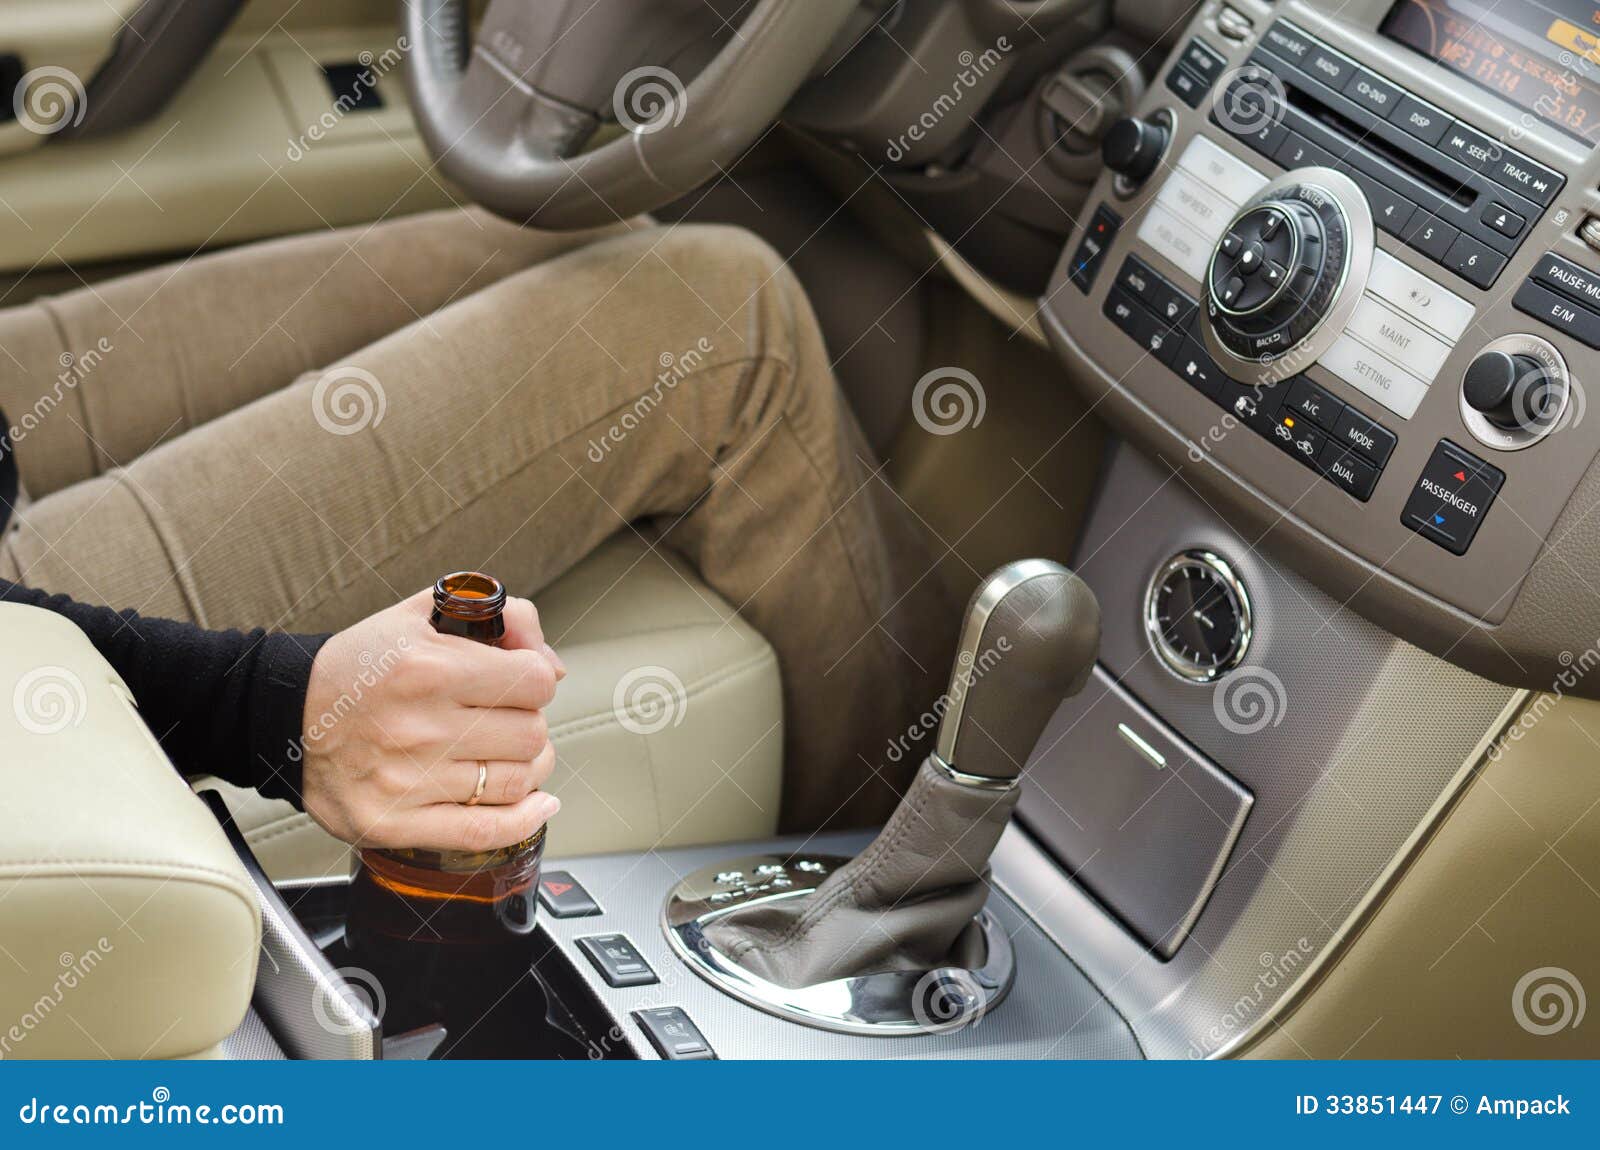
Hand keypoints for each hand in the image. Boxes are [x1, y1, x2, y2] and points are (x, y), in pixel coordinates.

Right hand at [298, 588, 566, 851]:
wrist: (285, 715)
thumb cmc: (358, 666)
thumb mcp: (420, 616)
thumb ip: (497, 616)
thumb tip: (553, 665)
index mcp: (428, 669)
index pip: (534, 682)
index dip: (537, 680)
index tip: (520, 683)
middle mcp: (420, 727)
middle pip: (531, 734)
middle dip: (529, 723)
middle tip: (506, 720)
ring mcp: (407, 780)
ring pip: (516, 781)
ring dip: (527, 768)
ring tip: (506, 755)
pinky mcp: (393, 823)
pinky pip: (485, 830)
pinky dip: (525, 820)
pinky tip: (537, 805)